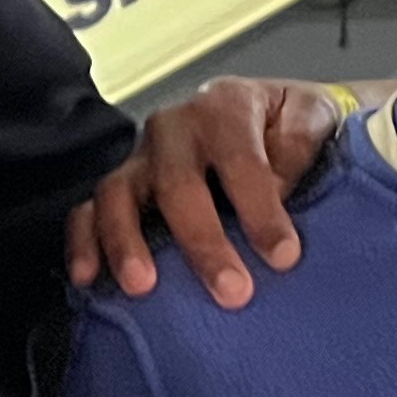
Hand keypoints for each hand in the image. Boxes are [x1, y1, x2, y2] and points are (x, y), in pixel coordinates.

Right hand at [62, 78, 346, 308]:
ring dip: (127, 242)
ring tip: (143, 286)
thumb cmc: (293, 128)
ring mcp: (142, 158)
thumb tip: (279, 191)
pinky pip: (87, 211)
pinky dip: (84, 243)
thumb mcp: (312, 118)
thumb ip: (301, 146)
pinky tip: (88, 278)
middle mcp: (175, 127)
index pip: (239, 158)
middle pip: (177, 183)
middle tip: (232, 291)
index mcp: (226, 105)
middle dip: (203, 241)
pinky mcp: (120, 188)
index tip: (284, 257)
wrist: (273, 119)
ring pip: (119, 194)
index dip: (261, 209)